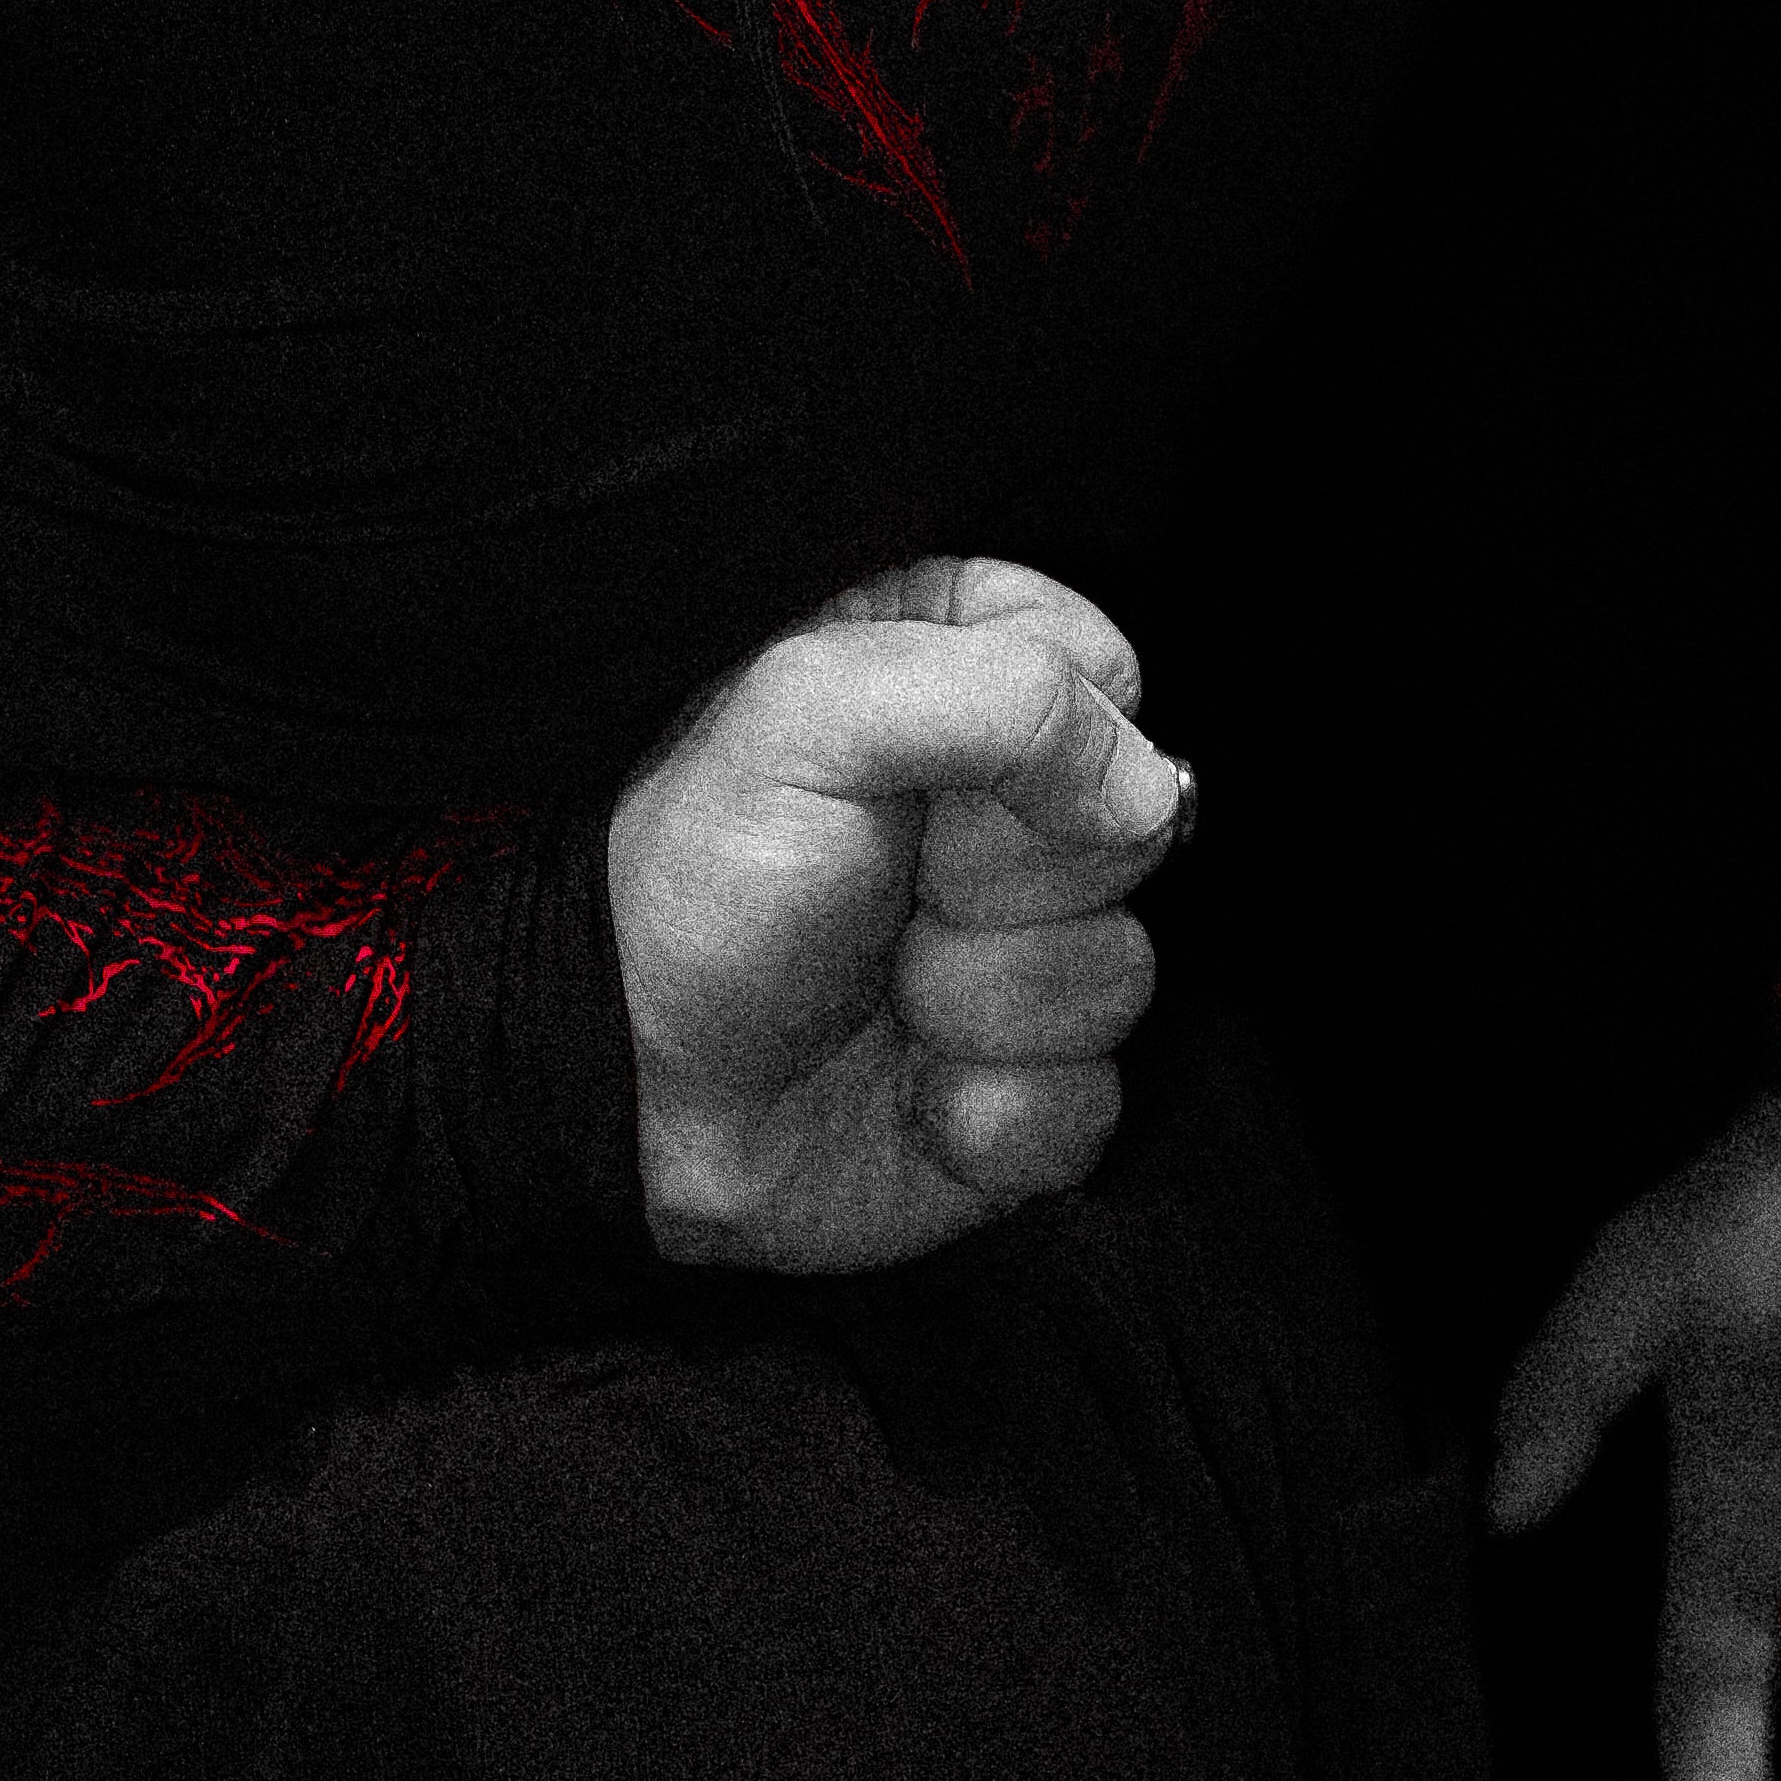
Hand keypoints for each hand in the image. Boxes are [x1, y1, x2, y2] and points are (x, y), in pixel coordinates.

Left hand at [604, 551, 1185, 1276]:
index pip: (1102, 669)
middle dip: (1000, 881)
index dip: (1041, 735)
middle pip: (1131, 827)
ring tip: (884, 992)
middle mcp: (1010, 810)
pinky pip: (1095, 1103)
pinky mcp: (1035, 1085)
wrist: (634, 1084)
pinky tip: (911, 1092)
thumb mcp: (810, 716)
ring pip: (1119, 974)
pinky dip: (990, 1111)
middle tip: (894, 888)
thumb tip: (1145, 790)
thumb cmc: (705, 878)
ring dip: (980, 1005)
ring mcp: (1028, 952)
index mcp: (958, 681)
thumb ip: (996, 695)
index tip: (929, 778)